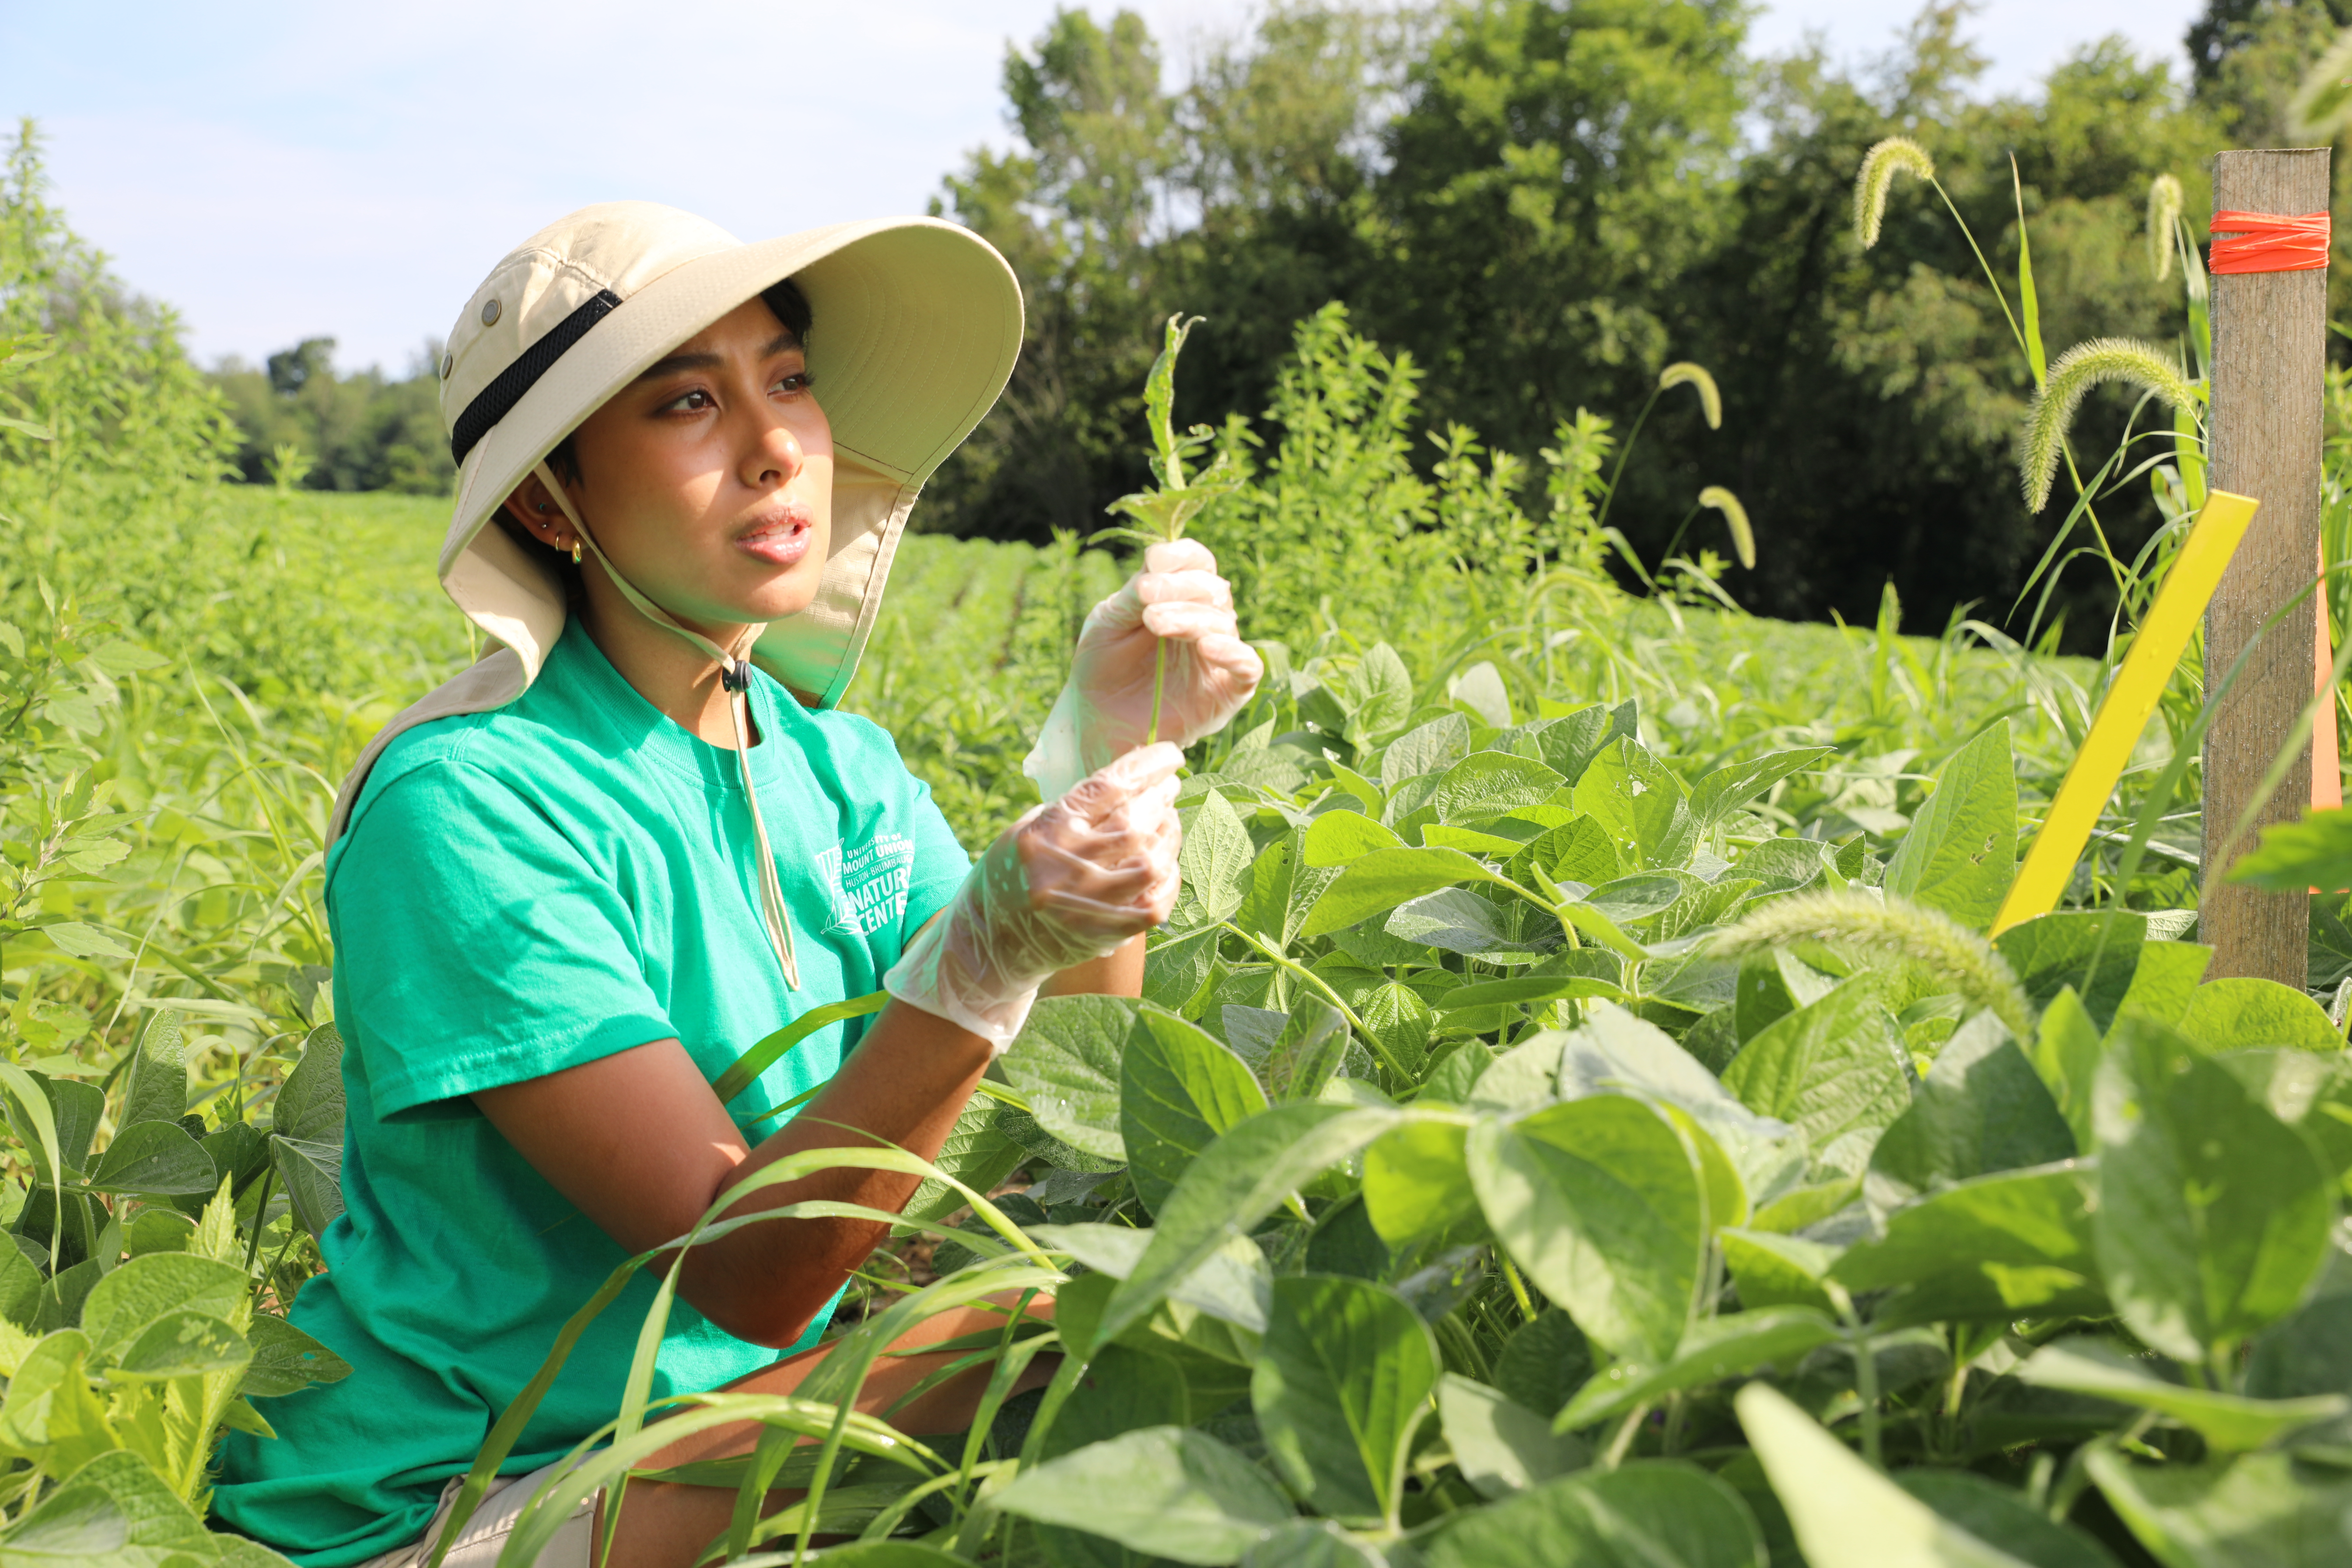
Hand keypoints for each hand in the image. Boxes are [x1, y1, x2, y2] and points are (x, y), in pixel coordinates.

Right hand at [886, 744, 1183, 1045]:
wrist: (992, 940)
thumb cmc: (1016, 872)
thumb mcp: (1030, 829)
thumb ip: (1077, 809)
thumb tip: (1135, 779)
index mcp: (1043, 834)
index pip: (1105, 789)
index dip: (1145, 767)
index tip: (1170, 755)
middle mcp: (1062, 869)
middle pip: (1132, 824)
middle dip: (1159, 799)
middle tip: (1169, 786)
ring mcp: (1084, 906)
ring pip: (1150, 863)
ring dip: (1169, 835)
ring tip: (1169, 819)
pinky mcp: (1102, 936)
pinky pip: (1154, 904)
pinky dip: (1169, 878)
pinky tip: (1167, 862)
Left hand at [1023, 541, 1263, 799]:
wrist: (1099, 724)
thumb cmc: (1102, 670)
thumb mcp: (1108, 623)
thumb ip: (1133, 594)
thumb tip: (1157, 560)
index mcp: (1178, 597)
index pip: (1197, 562)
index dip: (1181, 555)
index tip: (1155, 560)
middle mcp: (1204, 621)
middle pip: (1212, 588)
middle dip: (1180, 587)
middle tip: (1146, 597)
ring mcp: (1219, 656)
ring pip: (1224, 623)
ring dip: (1190, 617)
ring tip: (1155, 622)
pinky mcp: (1230, 690)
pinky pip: (1248, 666)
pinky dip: (1233, 653)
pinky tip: (1206, 647)